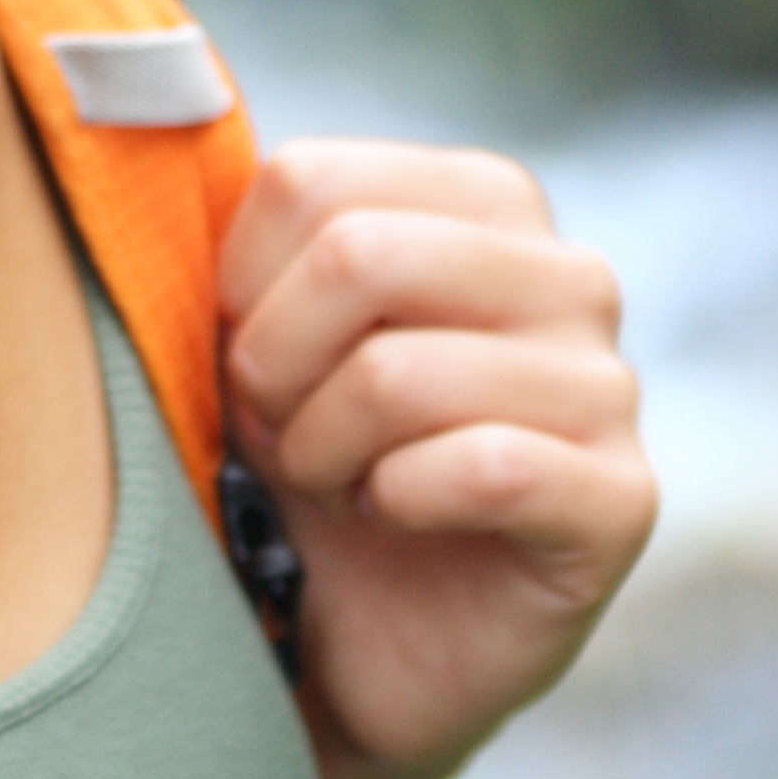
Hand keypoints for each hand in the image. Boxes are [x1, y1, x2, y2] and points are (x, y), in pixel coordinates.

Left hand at [221, 137, 655, 778]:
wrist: (348, 633)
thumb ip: (230, 230)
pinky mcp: (620, 499)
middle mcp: (566, 272)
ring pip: (400, 374)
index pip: (308, 178)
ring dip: (322, 448)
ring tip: (336, 481)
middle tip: (278, 429)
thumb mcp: (246, 327)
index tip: (242, 349)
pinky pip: (480, 468)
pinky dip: (397, 502)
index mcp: (478, 199)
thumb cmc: (295, 452)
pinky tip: (397, 519)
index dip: (237, 281)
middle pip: (359, 255)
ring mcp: (608, 385)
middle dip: (275, 363)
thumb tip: (156, 145)